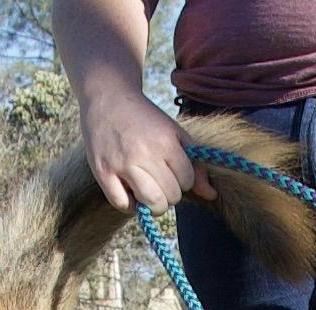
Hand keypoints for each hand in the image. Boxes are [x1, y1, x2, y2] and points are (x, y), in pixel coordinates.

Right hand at [78, 86, 216, 212]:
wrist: (108, 98)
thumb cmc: (145, 121)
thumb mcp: (174, 135)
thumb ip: (195, 165)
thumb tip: (212, 195)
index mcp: (165, 141)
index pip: (187, 181)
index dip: (183, 180)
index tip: (172, 170)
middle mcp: (144, 153)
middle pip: (171, 196)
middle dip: (169, 193)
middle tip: (159, 180)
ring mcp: (122, 164)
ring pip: (151, 204)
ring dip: (153, 203)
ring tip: (148, 190)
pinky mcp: (103, 172)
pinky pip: (123, 204)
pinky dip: (129, 204)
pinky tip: (129, 191)